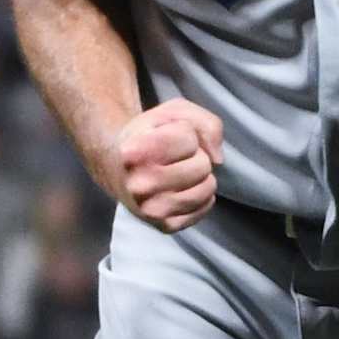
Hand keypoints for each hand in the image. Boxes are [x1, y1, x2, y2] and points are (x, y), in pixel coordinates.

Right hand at [112, 99, 222, 233]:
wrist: (119, 169)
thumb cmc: (150, 136)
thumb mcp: (172, 113)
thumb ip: (204, 122)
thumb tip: (218, 159)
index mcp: (133, 152)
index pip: (187, 137)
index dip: (184, 132)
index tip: (166, 136)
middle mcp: (139, 185)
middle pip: (202, 165)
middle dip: (195, 155)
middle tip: (174, 157)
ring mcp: (151, 210)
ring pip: (208, 187)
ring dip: (201, 175)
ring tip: (179, 171)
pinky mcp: (165, 226)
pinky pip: (206, 206)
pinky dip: (202, 194)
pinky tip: (182, 188)